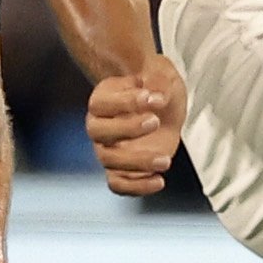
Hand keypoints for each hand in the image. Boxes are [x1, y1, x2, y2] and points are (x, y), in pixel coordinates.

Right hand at [85, 54, 187, 196]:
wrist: (161, 105)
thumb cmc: (156, 86)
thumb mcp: (162, 76)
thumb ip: (159, 83)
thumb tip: (158, 98)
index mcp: (103, 98)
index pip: (102, 103)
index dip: (126, 102)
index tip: (153, 98)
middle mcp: (99, 124)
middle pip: (97, 132)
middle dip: (127, 129)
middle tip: (156, 122)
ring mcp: (108, 149)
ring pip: (108, 161)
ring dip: (136, 163)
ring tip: (165, 160)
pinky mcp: (123, 168)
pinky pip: (118, 184)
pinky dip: (136, 187)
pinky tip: (159, 181)